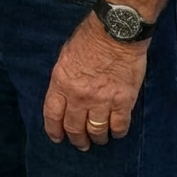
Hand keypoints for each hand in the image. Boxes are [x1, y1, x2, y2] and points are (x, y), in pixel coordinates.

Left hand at [43, 12, 147, 150]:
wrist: (115, 33)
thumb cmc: (89, 38)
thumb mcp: (65, 56)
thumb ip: (64, 78)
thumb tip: (64, 93)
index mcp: (62, 82)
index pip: (53, 114)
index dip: (53, 130)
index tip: (57, 137)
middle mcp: (79, 95)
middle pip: (74, 127)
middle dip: (77, 139)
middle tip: (80, 144)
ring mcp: (102, 100)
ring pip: (97, 131)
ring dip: (97, 138)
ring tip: (98, 139)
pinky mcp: (123, 102)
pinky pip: (119, 126)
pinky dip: (117, 133)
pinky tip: (116, 132)